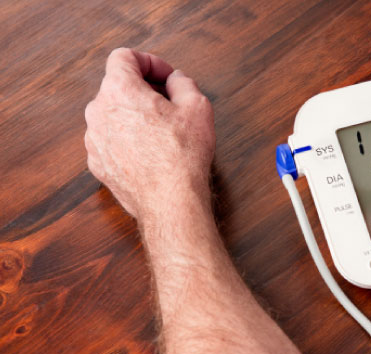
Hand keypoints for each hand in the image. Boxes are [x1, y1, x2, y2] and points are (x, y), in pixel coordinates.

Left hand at [84, 48, 214, 223]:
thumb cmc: (182, 156)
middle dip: (144, 91)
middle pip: (118, 87)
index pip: (124, 57)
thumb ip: (183, 83)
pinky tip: (151, 155)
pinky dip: (128, 141)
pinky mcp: (98, 164)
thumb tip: (175, 80)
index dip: (150, 62)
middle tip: (171, 107)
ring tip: (162, 134)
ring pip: (113, 116)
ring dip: (135, 118)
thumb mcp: (198, 108)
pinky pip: (111, 142)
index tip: (167, 77)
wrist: (169, 202)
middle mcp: (98, 111)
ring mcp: (94, 140)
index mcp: (119, 90)